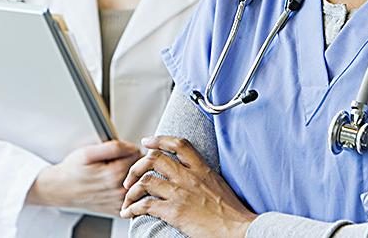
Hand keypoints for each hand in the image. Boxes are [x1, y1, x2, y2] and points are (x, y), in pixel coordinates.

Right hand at [26, 140, 140, 216]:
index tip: (119, 152)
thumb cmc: (72, 171)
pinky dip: (129, 190)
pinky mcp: (117, 210)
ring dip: (132, 176)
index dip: (129, 148)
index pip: (138, 154)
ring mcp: (119, 202)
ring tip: (116, 172)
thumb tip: (132, 147)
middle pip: (140, 169)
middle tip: (117, 161)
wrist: (61, 189)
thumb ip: (114, 147)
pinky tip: (116, 185)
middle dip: (132, 162)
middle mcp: (119, 191)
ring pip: (138, 183)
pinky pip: (133, 197)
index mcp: (114, 175)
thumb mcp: (89, 152)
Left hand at [120, 136, 255, 237]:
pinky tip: (130, 212)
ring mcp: (180, 193)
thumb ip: (202, 176)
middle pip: (154, 159)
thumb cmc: (231, 212)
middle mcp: (189, 177)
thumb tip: (189, 175)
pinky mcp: (175, 211)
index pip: (178, 144)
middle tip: (130, 177)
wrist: (239, 229)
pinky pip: (146, 204)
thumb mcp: (218, 184)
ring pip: (145, 181)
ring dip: (131, 191)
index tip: (147, 142)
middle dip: (136, 167)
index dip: (159, 139)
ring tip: (128, 198)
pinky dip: (133, 208)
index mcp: (201, 169)